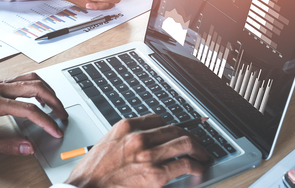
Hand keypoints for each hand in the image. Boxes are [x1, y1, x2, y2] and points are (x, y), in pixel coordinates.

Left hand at [0, 73, 67, 155]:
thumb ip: (6, 146)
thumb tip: (28, 148)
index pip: (28, 110)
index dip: (45, 122)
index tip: (55, 131)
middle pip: (35, 88)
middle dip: (54, 102)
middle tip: (62, 115)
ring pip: (31, 78)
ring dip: (48, 91)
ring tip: (56, 105)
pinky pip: (24, 78)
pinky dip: (38, 86)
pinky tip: (42, 96)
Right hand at [65, 114, 209, 187]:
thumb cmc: (91, 173)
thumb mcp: (107, 144)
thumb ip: (127, 138)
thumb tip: (148, 139)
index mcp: (126, 126)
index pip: (158, 119)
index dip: (172, 127)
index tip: (178, 133)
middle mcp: (139, 137)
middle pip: (175, 129)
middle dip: (190, 136)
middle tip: (197, 144)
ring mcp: (148, 155)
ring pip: (185, 143)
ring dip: (199, 149)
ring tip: (203, 155)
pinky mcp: (155, 174)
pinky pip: (184, 164)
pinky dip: (196, 166)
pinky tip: (198, 169)